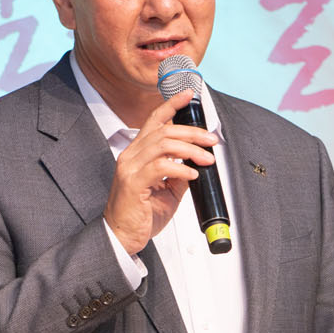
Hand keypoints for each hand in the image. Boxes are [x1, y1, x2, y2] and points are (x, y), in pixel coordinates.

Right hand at [104, 89, 217, 254]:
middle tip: (211, 140)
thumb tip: (197, 162)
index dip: (171, 104)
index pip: (154, 121)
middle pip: (164, 130)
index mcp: (137, 153)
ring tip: (207, 158)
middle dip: (192, 132)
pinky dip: (180, 167)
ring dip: (190, 149)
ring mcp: (129, 168)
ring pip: (163, 144)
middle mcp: (131, 156)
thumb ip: (179, 174)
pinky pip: (160, 167)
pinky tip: (192, 173)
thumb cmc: (140, 214)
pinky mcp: (132, 183)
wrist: (121, 237)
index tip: (188, 95)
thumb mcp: (167, 191)